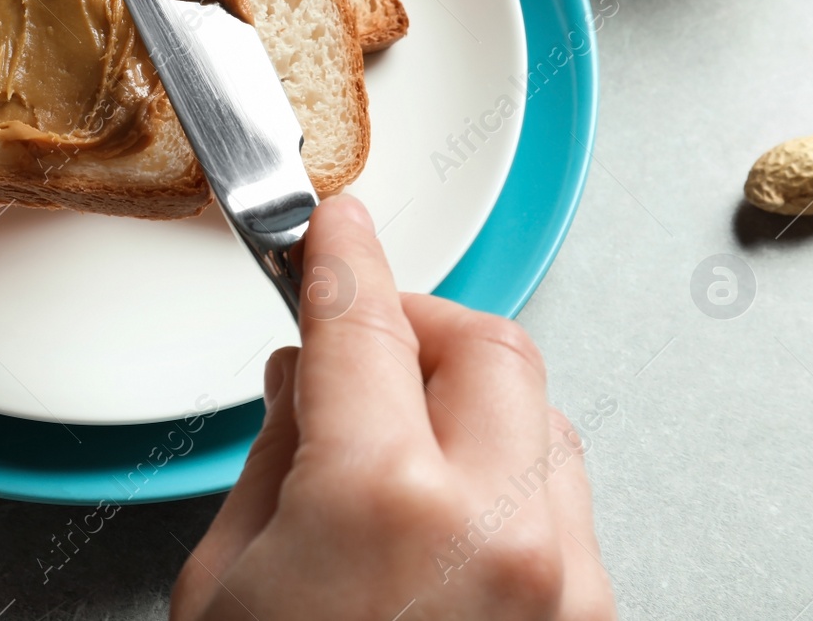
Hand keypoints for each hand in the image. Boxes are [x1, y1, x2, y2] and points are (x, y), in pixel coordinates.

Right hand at [171, 195, 615, 619]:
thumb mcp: (224, 580)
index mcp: (384, 501)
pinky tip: (445, 514)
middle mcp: (497, 530)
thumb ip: (275, 458)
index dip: (342, 258)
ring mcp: (560, 579)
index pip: (365, 321)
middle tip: (359, 349)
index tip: (334, 230)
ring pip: (543, 415)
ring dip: (471, 406)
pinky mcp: (588, 616)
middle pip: (487, 345)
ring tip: (400, 445)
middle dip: (419, 327)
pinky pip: (562, 501)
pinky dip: (504, 481)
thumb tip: (304, 379)